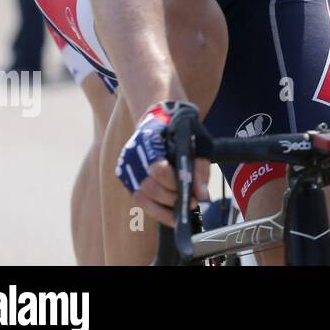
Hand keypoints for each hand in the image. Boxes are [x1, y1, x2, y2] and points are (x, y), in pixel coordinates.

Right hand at [115, 101, 209, 227]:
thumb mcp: (198, 143)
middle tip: (189, 203)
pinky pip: (138, 198)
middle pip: (149, 188)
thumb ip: (200, 169)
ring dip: (162, 209)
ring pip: (141, 198)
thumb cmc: (182, 131)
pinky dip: (154, 208)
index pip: (159, 171)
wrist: (160, 118)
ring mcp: (127, 167)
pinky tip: (169, 212)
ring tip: (180, 212)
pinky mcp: (126, 176)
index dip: (175, 185)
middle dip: (171, 199)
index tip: (192, 197)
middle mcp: (133, 156)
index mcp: (149, 143)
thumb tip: (202, 196)